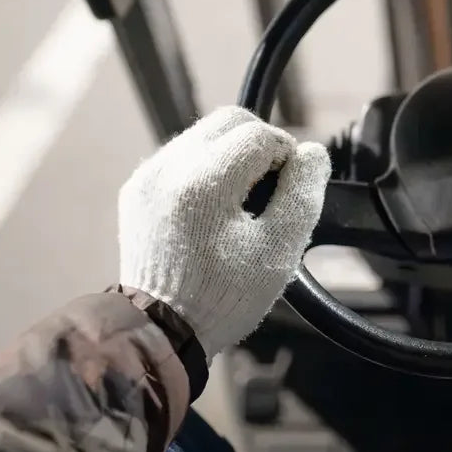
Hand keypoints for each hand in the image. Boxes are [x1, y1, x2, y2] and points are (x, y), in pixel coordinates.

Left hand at [118, 107, 329, 358]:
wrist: (161, 330)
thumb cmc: (223, 296)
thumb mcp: (280, 250)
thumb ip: (303, 193)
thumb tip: (312, 153)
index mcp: (203, 186)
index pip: (261, 135)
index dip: (287, 156)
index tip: (290, 189)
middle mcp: (168, 170)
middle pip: (231, 120)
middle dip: (261, 143)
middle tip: (271, 186)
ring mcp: (147, 177)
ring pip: (206, 133)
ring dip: (234, 153)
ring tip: (243, 199)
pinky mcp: (138, 187)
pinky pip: (182, 154)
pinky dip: (207, 166)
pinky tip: (215, 206)